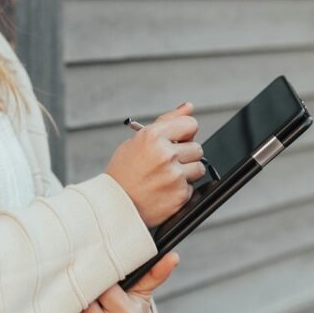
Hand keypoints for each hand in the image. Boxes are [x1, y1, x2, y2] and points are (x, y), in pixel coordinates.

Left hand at [51, 252, 178, 312]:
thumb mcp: (140, 296)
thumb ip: (154, 275)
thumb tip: (173, 257)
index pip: (102, 288)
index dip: (95, 279)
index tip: (92, 272)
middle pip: (82, 301)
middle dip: (79, 292)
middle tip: (76, 283)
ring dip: (66, 305)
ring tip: (70, 298)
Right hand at [105, 103, 204, 227]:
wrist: (114, 205)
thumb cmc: (124, 171)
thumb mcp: (138, 140)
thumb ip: (167, 122)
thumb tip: (188, 106)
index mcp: (152, 136)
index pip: (190, 124)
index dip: (185, 133)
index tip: (179, 140)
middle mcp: (165, 154)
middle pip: (197, 148)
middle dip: (185, 155)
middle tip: (166, 164)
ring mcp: (174, 176)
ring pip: (199, 168)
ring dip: (186, 173)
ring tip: (165, 178)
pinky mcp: (180, 195)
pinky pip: (192, 187)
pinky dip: (181, 190)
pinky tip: (164, 191)